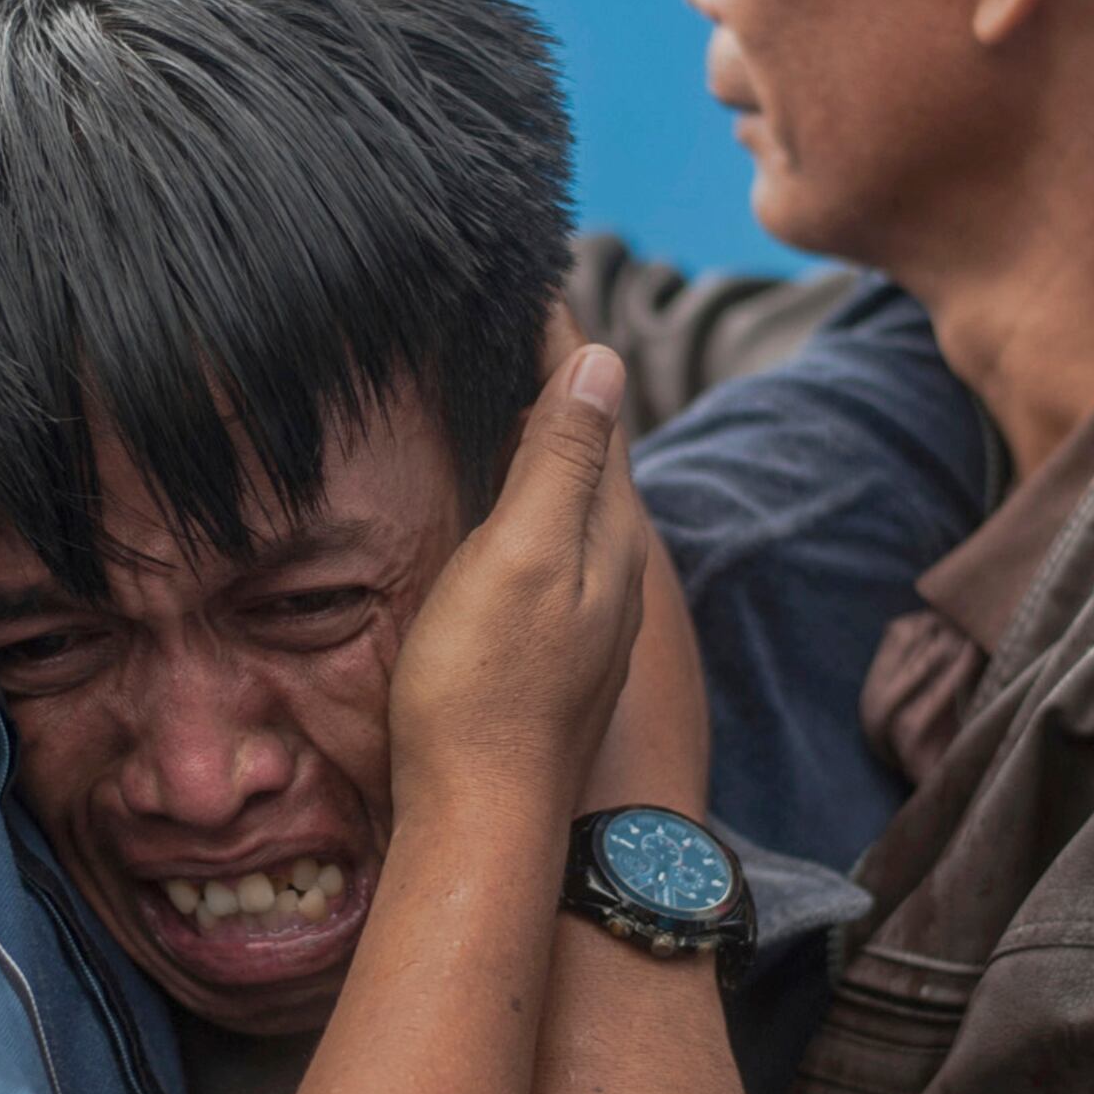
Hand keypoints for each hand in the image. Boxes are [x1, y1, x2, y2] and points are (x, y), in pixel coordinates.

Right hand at [391, 346, 646, 815]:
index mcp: (610, 531)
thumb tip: (605, 360)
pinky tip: (500, 494)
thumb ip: (563, 463)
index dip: (561, 337)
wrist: (481, 822)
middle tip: (517, 307)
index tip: (532, 270)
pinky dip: (526, 488)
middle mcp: (612, 566)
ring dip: (544, 432)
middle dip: (558, 374)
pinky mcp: (549, 644)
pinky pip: (547, 536)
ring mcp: (584, 610)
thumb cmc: (489, 691)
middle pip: (589, 444)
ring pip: (571, 493)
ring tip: (507, 377)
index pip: (593, 405)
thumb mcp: (525, 557)